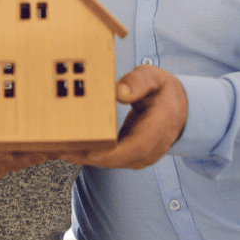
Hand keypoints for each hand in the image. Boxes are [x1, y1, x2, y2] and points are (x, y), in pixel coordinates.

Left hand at [60, 65, 187, 169]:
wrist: (178, 108)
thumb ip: (138, 82)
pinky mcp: (134, 157)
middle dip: (91, 157)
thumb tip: (119, 92)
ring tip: (61, 148)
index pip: (138, 145)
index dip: (113, 152)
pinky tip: (73, 148)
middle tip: (63, 149)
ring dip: (88, 158)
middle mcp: (154, 145)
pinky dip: (93, 156)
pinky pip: (113, 160)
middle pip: (121, 159)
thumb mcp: (153, 77)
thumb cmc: (162, 90)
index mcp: (161, 124)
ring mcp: (145, 154)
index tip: (90, 150)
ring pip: (114, 162)